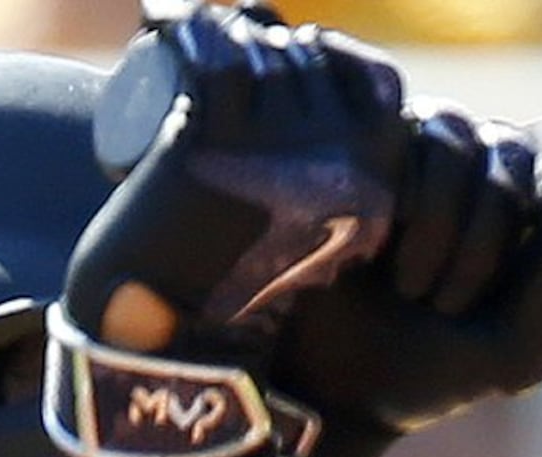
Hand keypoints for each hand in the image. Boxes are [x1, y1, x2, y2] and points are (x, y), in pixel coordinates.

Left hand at [65, 7, 403, 360]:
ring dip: (219, 30)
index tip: (287, 59)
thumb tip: (341, 157)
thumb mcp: (317, 248)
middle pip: (310, 59)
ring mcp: (283, 144)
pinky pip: (210, 52)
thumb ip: (343, 214)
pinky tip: (157, 19)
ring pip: (261, 51)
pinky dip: (178, 23)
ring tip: (183, 36)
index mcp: (383, 180)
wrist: (178, 339)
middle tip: (218, 54)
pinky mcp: (219, 137)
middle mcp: (345, 156)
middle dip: (264, 43)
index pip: (373, 77)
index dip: (328, 55)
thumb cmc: (246, 302)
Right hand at [269, 103, 541, 456]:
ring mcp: (417, 155)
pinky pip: (401, 140)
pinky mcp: (365, 155)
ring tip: (412, 290)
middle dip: (489, 236)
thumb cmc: (436, 374)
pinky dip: (402, 201)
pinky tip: (377, 250)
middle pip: (513, 152)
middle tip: (451, 304)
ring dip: (442, 226)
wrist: (340, 389)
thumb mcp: (515, 356)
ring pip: (457, 140)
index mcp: (529, 210)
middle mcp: (478, 170)